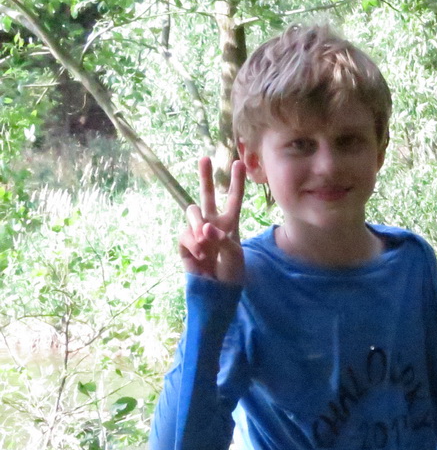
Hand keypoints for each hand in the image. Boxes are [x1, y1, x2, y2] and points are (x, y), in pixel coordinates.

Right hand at [179, 156, 244, 283]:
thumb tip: (204, 228)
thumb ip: (222, 239)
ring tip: (206, 242)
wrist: (217, 290)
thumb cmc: (231, 272)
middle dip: (205, 177)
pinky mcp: (184, 242)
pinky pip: (185, 234)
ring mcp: (197, 231)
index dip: (236, 182)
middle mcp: (212, 223)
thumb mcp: (235, 255)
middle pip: (207, 195)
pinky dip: (193, 244)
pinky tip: (200, 255)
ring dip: (198, 224)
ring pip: (192, 211)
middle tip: (204, 158)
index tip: (239, 162)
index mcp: (230, 223)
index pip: (233, 199)